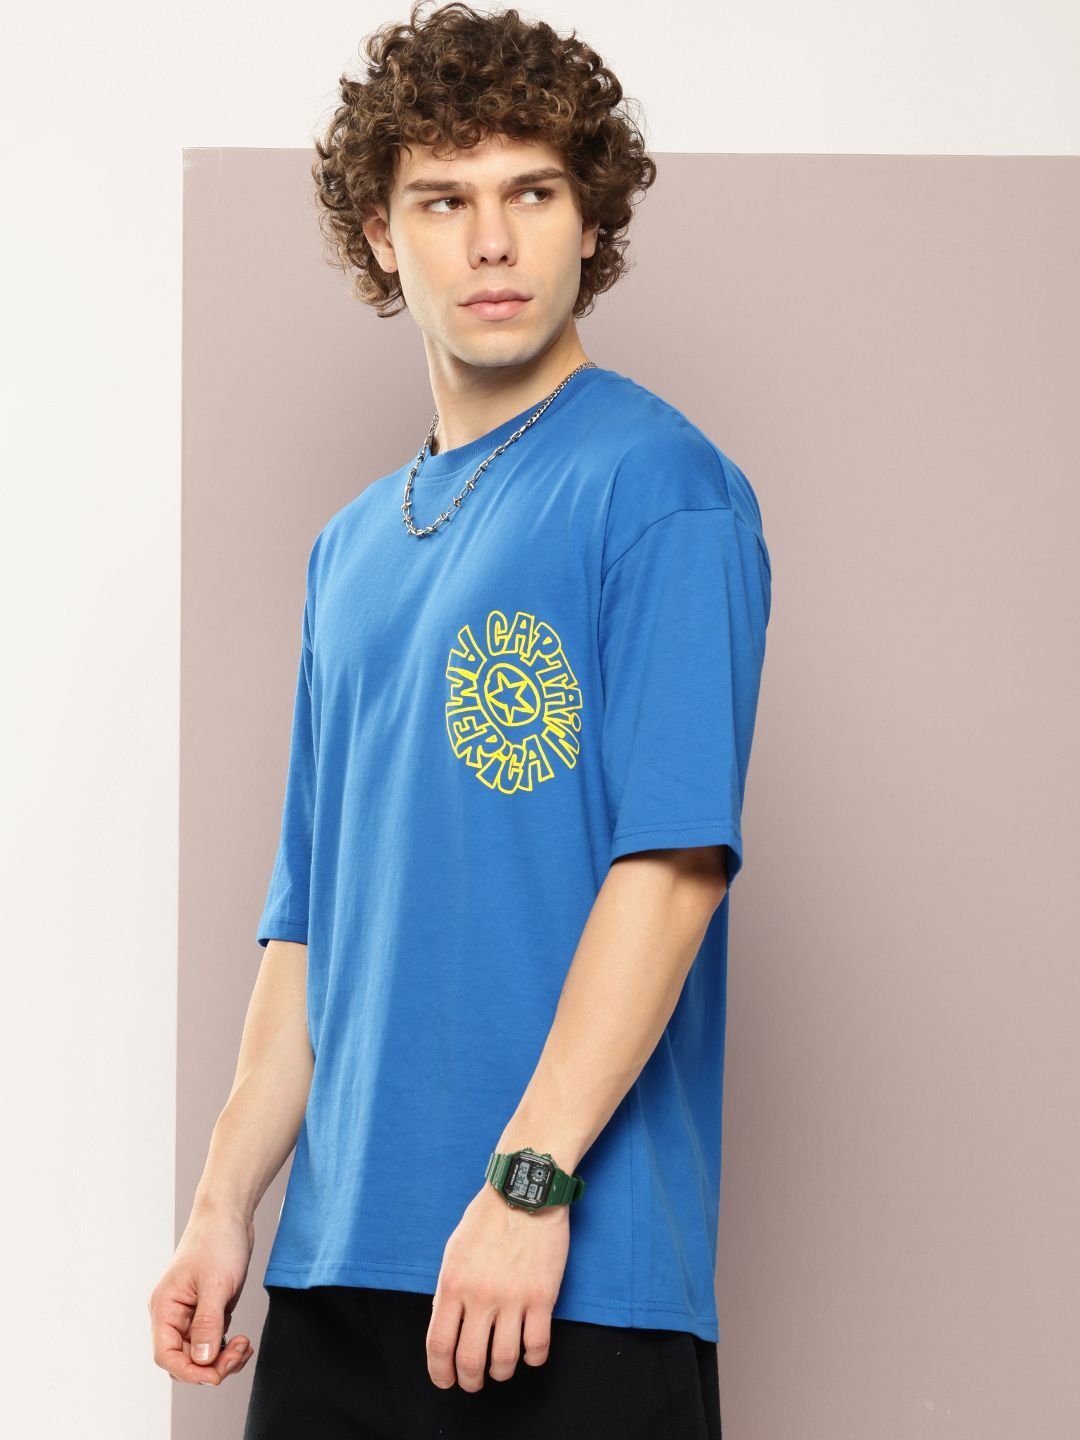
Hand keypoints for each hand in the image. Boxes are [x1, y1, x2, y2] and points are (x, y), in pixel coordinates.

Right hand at [148, 1206, 256, 1385]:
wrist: (230, 1214)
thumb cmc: (217, 1241)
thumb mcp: (215, 1284)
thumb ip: (207, 1324)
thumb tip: (203, 1360)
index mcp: (165, 1308)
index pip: (166, 1355)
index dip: (190, 1371)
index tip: (216, 1374)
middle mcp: (173, 1314)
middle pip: (184, 1359)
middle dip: (211, 1365)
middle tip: (239, 1353)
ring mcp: (190, 1313)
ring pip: (200, 1354)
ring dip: (222, 1358)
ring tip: (245, 1345)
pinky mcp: (207, 1310)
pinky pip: (212, 1341)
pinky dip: (227, 1347)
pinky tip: (243, 1343)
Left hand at [427, 1181, 569, 1391]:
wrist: (525, 1191)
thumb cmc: (488, 1217)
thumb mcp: (455, 1250)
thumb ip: (449, 1288)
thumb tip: (447, 1323)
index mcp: (453, 1283)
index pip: (439, 1345)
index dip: (440, 1372)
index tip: (445, 1380)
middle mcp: (480, 1295)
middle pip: (470, 1360)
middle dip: (469, 1380)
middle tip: (473, 1382)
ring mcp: (513, 1298)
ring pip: (504, 1359)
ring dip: (500, 1373)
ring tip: (500, 1369)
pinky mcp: (542, 1296)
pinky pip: (537, 1345)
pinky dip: (532, 1359)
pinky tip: (529, 1355)